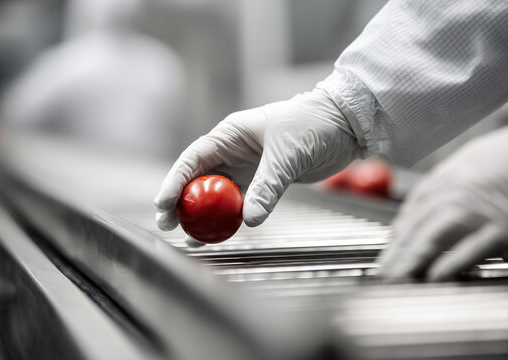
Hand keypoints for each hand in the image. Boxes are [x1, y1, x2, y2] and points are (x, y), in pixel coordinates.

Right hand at [155, 88, 360, 230]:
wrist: (343, 125)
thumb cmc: (312, 125)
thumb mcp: (286, 155)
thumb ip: (267, 187)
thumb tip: (250, 219)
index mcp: (231, 134)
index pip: (194, 158)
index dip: (175, 181)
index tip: (164, 203)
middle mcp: (233, 151)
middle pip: (199, 179)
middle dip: (182, 202)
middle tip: (169, 224)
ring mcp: (247, 167)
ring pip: (217, 194)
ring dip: (204, 214)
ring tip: (190, 235)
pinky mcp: (262, 181)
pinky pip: (240, 202)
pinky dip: (230, 217)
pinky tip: (220, 232)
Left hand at [379, 121, 507, 280]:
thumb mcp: (473, 159)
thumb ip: (448, 182)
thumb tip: (424, 204)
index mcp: (450, 177)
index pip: (414, 210)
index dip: (398, 233)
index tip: (389, 250)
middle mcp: (458, 192)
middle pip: (417, 226)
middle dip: (397, 252)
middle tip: (383, 272)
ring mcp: (480, 210)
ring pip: (435, 237)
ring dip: (413, 259)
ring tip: (398, 277)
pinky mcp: (505, 228)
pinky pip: (471, 248)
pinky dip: (451, 263)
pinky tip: (435, 277)